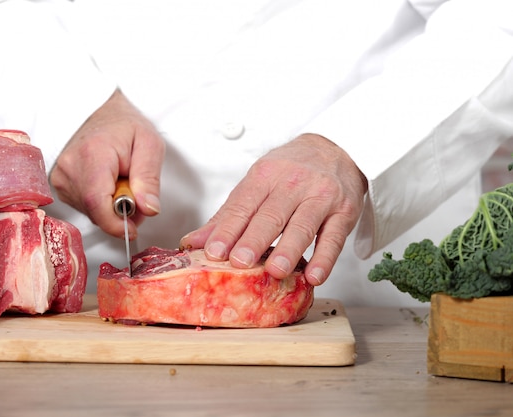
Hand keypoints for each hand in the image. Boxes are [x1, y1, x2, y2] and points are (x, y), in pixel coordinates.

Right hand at [49, 89, 164, 238]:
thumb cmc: (125, 125)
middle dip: (120, 214)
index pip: (97, 202)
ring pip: (90, 211)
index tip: (132, 230)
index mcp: (93, 154)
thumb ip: (150, 179)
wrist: (100, 111)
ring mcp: (61, 176)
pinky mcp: (59, 184)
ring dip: (110, 208)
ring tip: (121, 182)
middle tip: (137, 194)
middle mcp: (70, 167)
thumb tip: (148, 209)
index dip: (115, 224)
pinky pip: (83, 206)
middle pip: (95, 211)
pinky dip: (100, 203)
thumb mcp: (150, 145)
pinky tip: (107, 184)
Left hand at [180, 133, 366, 285]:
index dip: (227, 229)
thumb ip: (228, 215)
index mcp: (265, 176)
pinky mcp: (344, 212)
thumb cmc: (290, 170)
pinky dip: (325, 258)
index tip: (213, 251)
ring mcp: (321, 197)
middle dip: (254, 239)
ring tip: (275, 271)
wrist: (335, 147)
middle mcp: (293, 184)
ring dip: (289, 250)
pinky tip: (314, 276)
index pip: (243, 205)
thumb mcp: (257, 182)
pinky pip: (334, 237)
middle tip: (239, 262)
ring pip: (303, 225)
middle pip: (271, 215)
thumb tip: (193, 242)